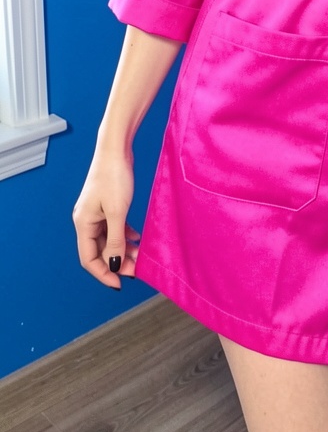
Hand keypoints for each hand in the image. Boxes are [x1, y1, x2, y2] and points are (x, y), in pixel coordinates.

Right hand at [72, 151, 139, 288]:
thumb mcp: (117, 212)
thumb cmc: (114, 177)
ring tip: (140, 256)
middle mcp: (86, 220)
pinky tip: (137, 237)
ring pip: (109, 239)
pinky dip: (124, 235)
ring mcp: (96, 212)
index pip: (89, 259)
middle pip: (100, 250)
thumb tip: (114, 265)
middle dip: (117, 262)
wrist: (115, 149)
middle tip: (136, 270)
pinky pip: (113, 227)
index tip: (120, 283)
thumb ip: (116, 241)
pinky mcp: (106, 205)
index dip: (103, 273)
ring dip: (123, 249)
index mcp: (83, 223)